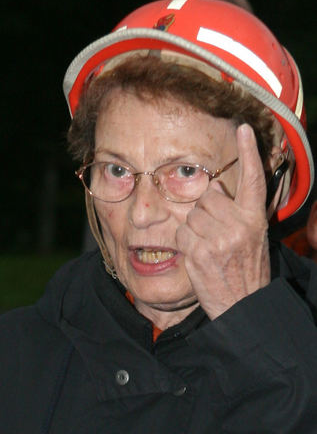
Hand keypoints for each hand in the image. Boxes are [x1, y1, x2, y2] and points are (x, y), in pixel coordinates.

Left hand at [175, 123, 269, 318]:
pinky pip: (180, 233)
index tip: (242, 129)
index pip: (253, 179)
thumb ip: (235, 213)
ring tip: (208, 248)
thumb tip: (212, 191)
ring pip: (190, 215)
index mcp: (255, 218)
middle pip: (207, 197)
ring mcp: (220, 237)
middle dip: (204, 213)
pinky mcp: (200, 250)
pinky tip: (198, 257)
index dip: (248, 152)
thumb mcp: (250, 238)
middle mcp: (240, 224)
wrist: (242, 304)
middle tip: (215, 237)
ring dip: (192, 230)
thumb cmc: (243, 269)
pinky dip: (183, 244)